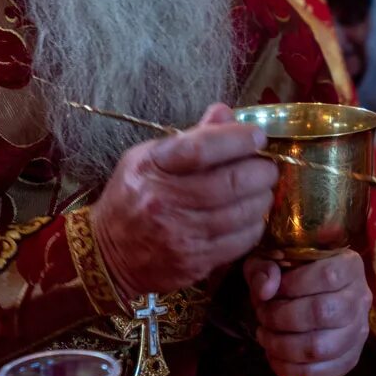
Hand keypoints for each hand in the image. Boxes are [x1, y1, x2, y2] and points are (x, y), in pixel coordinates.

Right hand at [92, 104, 277, 297]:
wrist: (107, 255)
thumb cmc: (133, 197)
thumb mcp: (149, 158)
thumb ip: (191, 138)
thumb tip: (226, 113)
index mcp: (151, 168)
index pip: (199, 148)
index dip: (236, 140)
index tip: (258, 136)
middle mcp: (163, 201)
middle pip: (226, 184)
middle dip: (258, 172)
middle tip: (268, 166)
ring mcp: (179, 235)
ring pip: (238, 215)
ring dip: (261, 200)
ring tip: (263, 190)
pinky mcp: (192, 262)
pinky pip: (237, 243)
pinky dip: (253, 227)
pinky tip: (253, 217)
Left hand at [246, 251, 370, 375]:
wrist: (304, 295)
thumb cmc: (287, 273)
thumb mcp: (270, 258)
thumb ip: (263, 268)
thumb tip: (265, 291)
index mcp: (348, 265)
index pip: (327, 276)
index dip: (292, 286)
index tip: (268, 293)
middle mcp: (361, 297)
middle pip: (323, 313)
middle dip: (282, 319)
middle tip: (262, 317)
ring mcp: (360, 330)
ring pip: (322, 347)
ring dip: (284, 347)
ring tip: (265, 337)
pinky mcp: (352, 358)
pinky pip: (325, 373)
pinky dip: (293, 370)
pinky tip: (275, 357)